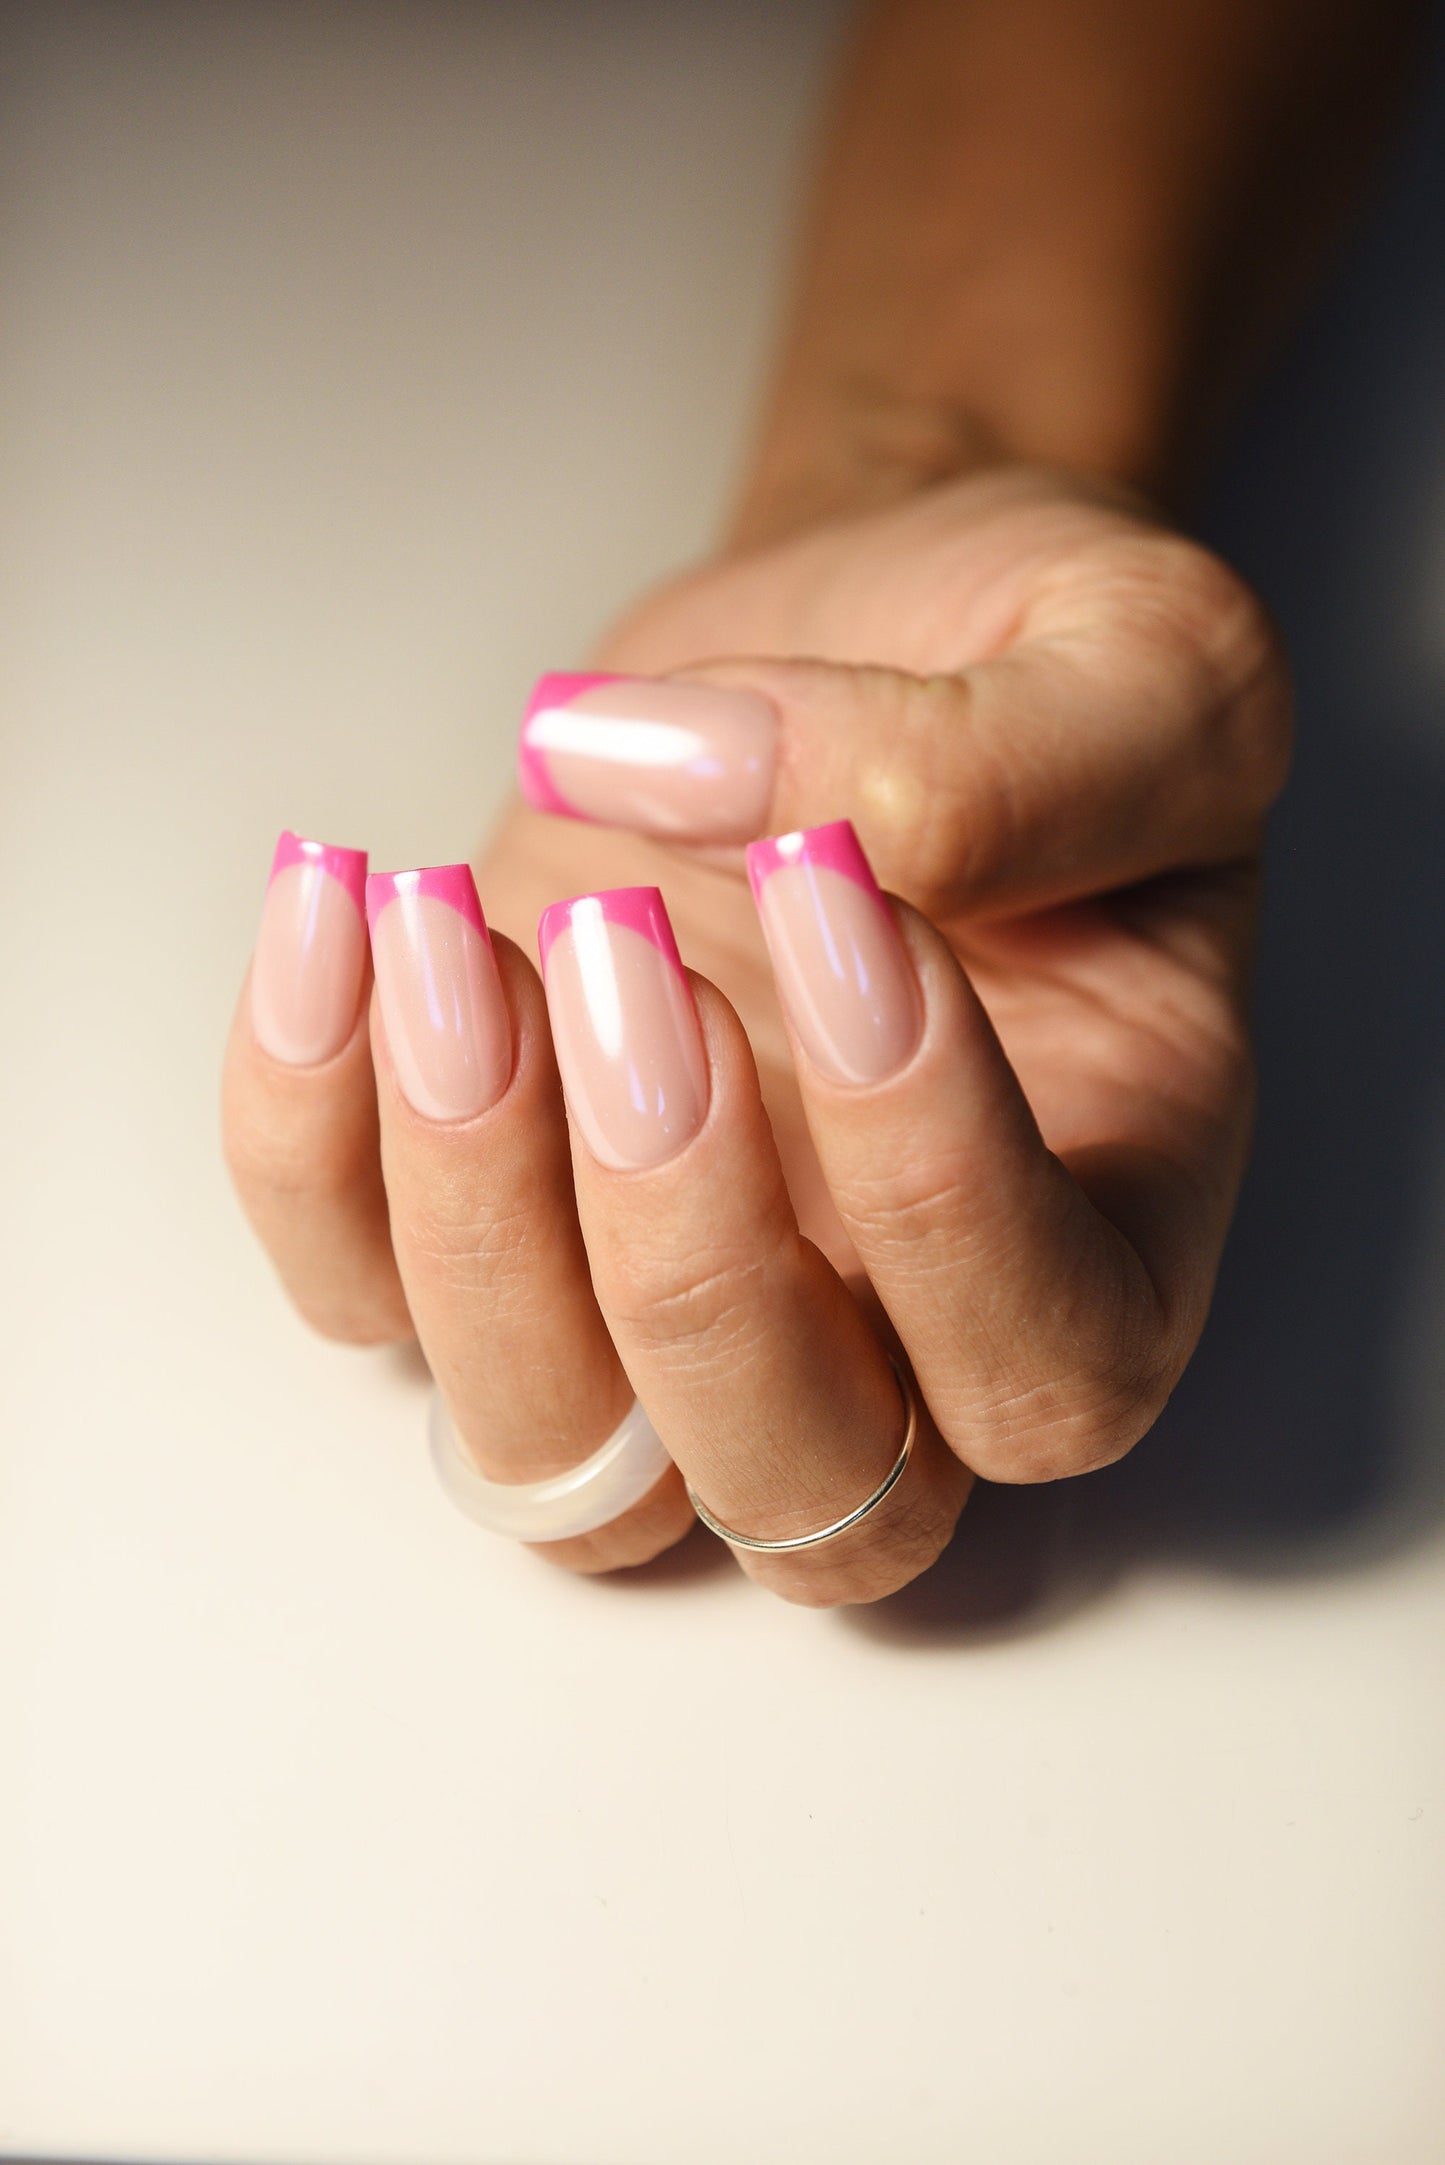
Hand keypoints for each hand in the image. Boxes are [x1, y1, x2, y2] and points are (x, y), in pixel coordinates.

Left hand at [223, 465, 1289, 1603]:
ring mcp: (665, 1299)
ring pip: (553, 1451)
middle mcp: (894, 1333)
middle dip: (684, 1248)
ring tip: (446, 921)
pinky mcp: (497, 1213)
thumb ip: (1018, 762)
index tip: (838, 894)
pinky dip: (301, 1135)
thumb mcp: (1139, 663)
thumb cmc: (1035, 682)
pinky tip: (343, 917)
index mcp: (1108, 1241)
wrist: (869, 638)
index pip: (1046, 1367)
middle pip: (793, 1489)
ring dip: (469, 1209)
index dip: (933, 1178)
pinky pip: (354, 1289)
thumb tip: (728, 798)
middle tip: (628, 949)